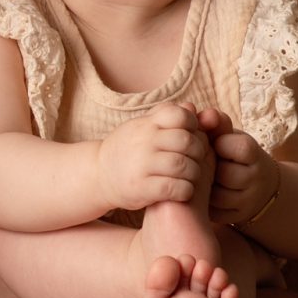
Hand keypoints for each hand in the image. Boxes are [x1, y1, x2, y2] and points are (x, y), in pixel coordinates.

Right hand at [94, 102, 209, 211]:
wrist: (99, 174)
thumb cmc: (129, 148)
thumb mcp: (143, 127)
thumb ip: (167, 116)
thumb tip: (192, 107)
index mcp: (146, 123)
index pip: (180, 115)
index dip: (192, 125)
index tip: (190, 136)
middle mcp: (143, 141)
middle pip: (186, 141)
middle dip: (198, 152)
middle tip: (195, 159)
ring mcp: (141, 165)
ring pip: (183, 166)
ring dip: (194, 173)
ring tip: (190, 176)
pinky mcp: (141, 188)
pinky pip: (175, 188)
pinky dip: (185, 190)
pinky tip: (182, 190)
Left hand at [207, 121, 278, 225]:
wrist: (261, 186)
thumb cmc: (235, 154)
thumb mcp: (231, 136)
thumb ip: (217, 123)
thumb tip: (205, 114)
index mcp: (255, 155)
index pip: (237, 147)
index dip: (219, 144)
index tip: (214, 144)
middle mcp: (256, 180)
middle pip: (223, 173)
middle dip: (208, 166)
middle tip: (202, 161)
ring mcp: (247, 202)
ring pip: (216, 195)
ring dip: (202, 184)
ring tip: (200, 175)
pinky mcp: (235, 217)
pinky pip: (212, 211)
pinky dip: (202, 201)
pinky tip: (201, 190)